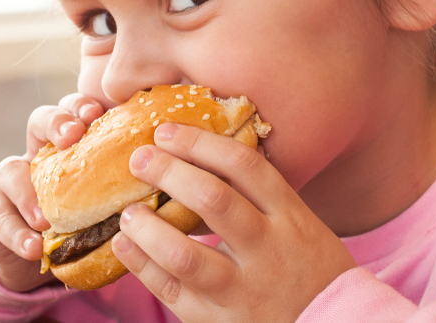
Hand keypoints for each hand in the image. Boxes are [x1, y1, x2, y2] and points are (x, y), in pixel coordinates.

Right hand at [0, 93, 108, 291]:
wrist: (28, 254)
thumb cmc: (75, 221)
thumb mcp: (98, 201)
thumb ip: (121, 192)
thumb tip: (168, 195)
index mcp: (67, 146)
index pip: (73, 111)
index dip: (82, 106)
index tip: (99, 112)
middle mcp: (36, 155)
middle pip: (38, 121)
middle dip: (56, 122)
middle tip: (72, 135)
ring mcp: (8, 183)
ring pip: (10, 170)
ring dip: (29, 192)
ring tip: (46, 218)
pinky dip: (17, 235)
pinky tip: (33, 247)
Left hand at [111, 122, 355, 322]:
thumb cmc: (310, 268)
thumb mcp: (300, 224)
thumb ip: (260, 196)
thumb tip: (198, 154)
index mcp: (290, 217)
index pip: (244, 166)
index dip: (200, 143)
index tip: (167, 131)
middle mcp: (267, 250)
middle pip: (213, 200)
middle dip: (169, 172)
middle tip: (139, 158)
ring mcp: (242, 289)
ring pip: (185, 255)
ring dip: (147, 228)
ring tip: (128, 211)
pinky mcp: (218, 321)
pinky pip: (171, 291)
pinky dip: (141, 265)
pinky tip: (125, 245)